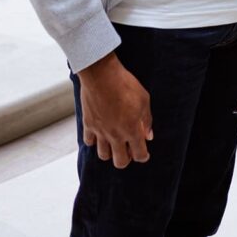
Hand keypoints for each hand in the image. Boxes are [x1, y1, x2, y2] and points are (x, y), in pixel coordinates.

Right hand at [78, 52, 152, 168]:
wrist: (101, 74)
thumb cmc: (125, 84)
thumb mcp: (143, 99)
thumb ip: (146, 120)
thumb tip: (149, 135)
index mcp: (131, 130)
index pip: (139, 155)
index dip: (143, 156)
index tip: (144, 153)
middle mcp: (115, 135)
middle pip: (120, 162)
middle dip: (126, 159)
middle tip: (128, 149)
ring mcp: (100, 131)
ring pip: (103, 156)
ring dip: (110, 152)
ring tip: (113, 142)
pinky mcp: (88, 124)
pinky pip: (89, 142)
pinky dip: (94, 141)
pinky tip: (99, 133)